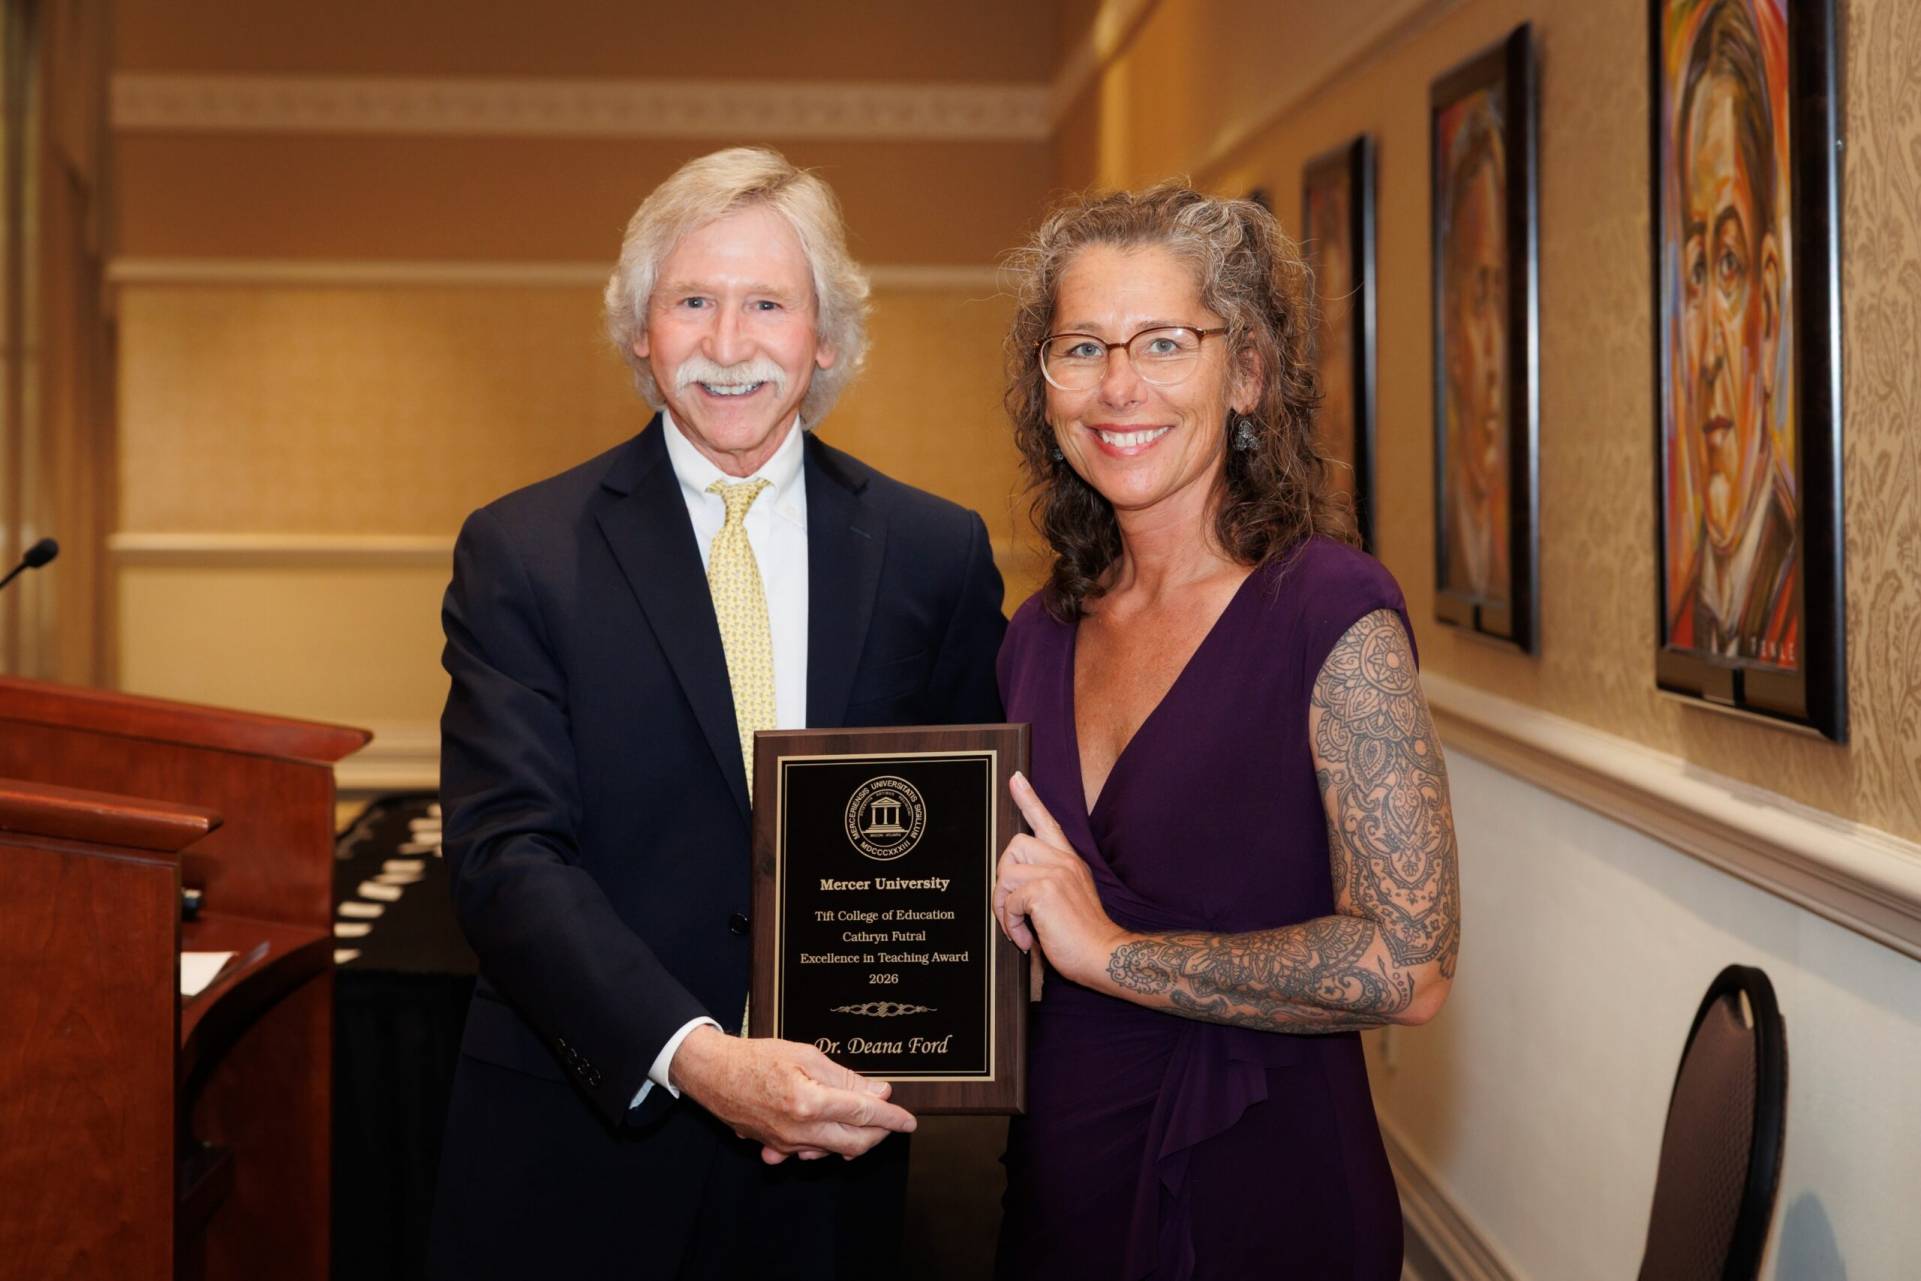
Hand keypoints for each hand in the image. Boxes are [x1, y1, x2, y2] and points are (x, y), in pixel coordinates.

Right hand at [669, 1026, 915, 1164]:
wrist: (713, 1073)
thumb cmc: (756, 1057)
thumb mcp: (805, 1054)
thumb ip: (843, 1077)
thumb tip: (876, 1092)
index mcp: (810, 1102)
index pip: (863, 1114)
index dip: (891, 1118)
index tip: (908, 1121)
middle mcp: (800, 1130)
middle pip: (855, 1142)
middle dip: (879, 1133)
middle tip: (889, 1119)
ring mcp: (787, 1144)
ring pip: (835, 1151)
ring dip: (855, 1139)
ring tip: (861, 1120)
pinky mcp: (775, 1148)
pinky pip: (810, 1153)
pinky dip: (826, 1144)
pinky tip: (828, 1130)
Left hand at [994, 771, 1130, 985]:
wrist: (1104, 956)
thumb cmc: (1084, 936)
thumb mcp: (1069, 900)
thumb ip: (1049, 885)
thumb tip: (1016, 888)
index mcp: (1070, 862)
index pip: (1048, 822)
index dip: (1029, 799)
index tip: (1016, 779)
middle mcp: (1064, 862)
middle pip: (1015, 846)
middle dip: (1003, 877)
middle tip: (1012, 908)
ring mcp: (1056, 873)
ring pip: (1006, 874)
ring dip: (1004, 907)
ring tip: (1019, 928)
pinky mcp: (1045, 891)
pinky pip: (1009, 900)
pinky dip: (1010, 923)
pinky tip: (1026, 939)